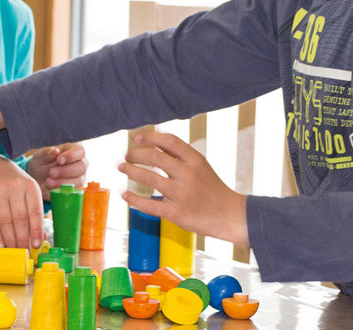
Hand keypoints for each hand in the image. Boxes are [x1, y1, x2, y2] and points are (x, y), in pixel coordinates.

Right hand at [0, 151, 44, 249]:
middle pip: (20, 219)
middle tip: (23, 251)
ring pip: (6, 221)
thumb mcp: (26, 190)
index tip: (35, 245)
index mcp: (30, 186)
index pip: (35, 212)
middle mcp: (15, 187)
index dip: (36, 230)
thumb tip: (40, 237)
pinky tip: (0, 244)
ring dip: (10, 239)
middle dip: (22, 239)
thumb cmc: (11, 180)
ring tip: (13, 250)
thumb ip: (34, 211)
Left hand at [24, 142, 86, 197]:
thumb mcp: (41, 155)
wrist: (36, 176)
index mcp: (75, 150)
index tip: (59, 160)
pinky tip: (51, 189)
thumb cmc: (42, 161)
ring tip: (48, 182)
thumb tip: (56, 151)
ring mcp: (79, 178)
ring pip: (79, 181)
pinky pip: (73, 192)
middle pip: (81, 167)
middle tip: (51, 173)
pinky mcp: (75, 190)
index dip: (71, 156)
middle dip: (66, 171)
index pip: (80, 151)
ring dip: (63, 182)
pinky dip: (62, 191)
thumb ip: (48, 152)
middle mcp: (80, 164)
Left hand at [119, 131, 248, 246]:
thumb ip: (179, 155)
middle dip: (136, 154)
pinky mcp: (176, 213)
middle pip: (154, 158)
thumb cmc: (212, 188)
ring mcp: (181, 194)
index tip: (136, 138)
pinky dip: (134, 199)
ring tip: (123, 168)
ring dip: (131, 171)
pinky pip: (149, 205)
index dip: (150, 137)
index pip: (169, 141)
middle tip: (126, 155)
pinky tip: (125, 195)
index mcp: (195, 160)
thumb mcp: (200, 165)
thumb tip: (153, 142)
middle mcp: (187, 175)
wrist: (230, 215)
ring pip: (148, 179)